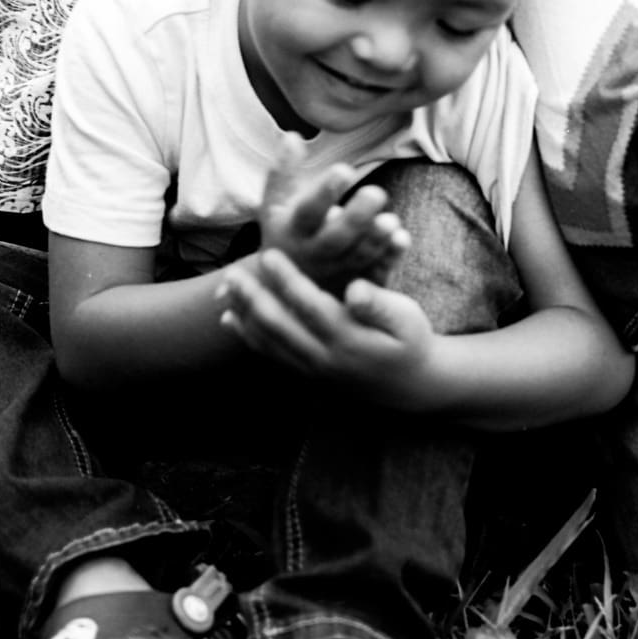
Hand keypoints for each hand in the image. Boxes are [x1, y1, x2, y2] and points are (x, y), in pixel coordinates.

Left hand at [215, 247, 443, 407]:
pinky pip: (272, 356)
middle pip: (279, 326)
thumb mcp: (407, 317)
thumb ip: (379, 302)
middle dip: (253, 297)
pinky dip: (249, 337)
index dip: (287, 279)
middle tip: (233, 273)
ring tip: (225, 290)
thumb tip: (354, 288)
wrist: (412, 384)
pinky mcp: (308, 376)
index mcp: (350, 338)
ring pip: (269, 343)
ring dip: (244, 316)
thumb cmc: (411, 340)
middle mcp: (325, 358)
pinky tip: (231, 319)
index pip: (310, 306)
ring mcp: (314, 371)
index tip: (269, 254)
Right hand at [258, 134, 410, 290]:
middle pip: (335, 239)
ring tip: (391, 221)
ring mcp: (337, 271)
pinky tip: (402, 238)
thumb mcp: (276, 207)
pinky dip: (389, 257)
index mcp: (293, 230)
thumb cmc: (287, 235)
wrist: (284, 291)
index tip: (344, 169)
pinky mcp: (357, 282)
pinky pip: (375, 272)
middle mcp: (314, 254)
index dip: (324, 193)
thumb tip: (292, 136)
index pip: (307, 211)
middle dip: (355, 219)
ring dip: (375, 240)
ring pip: (358, 257)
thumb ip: (284, 174)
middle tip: (377, 193)